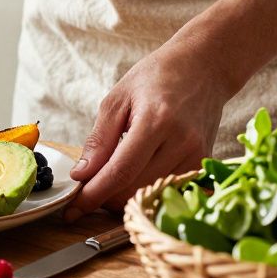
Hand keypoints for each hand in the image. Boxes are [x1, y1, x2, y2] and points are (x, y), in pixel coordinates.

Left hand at [64, 39, 235, 220]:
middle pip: (135, 189)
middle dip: (104, 198)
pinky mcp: (204, 164)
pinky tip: (133, 177)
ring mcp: (198, 156)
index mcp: (156, 122)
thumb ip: (99, 140)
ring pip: (152, 195)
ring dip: (124, 197)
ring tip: (108, 181)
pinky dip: (145, 190)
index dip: (94, 195)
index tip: (71, 210)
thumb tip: (81, 175)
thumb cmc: (158, 77)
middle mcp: (182, 143)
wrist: (205, 67)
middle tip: (86, 190)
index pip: (121, 171)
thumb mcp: (118, 99)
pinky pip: (168, 190)